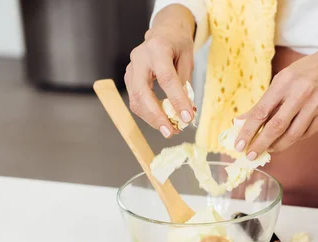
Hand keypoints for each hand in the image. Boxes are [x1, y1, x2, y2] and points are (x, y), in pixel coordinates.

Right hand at [124, 5, 195, 137]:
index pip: (166, 78)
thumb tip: (186, 111)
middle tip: (170, 132)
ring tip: (170, 130)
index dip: (176, 100)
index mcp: (157, 49)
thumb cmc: (177, 44)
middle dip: (156, 116)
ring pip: (136, 100)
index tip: (187, 117)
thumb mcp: (188, 58)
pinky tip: (162, 120)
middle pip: (143, 92)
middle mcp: (140, 58)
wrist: (163, 32)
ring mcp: (131, 69)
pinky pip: (136, 101)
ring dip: (152, 119)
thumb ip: (186, 83)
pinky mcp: (129, 79)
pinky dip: (148, 114)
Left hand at [234, 51, 317, 157]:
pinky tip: (285, 140)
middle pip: (277, 126)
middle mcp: (300, 94)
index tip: (239, 145)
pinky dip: (293, 140)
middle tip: (250, 155)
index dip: (248, 131)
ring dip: (277, 146)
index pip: (261, 112)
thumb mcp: (279, 81)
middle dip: (261, 143)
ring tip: (267, 149)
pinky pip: (305, 134)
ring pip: (293, 135)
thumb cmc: (301, 74)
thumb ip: (262, 103)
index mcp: (284, 83)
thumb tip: (240, 122)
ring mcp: (315, 105)